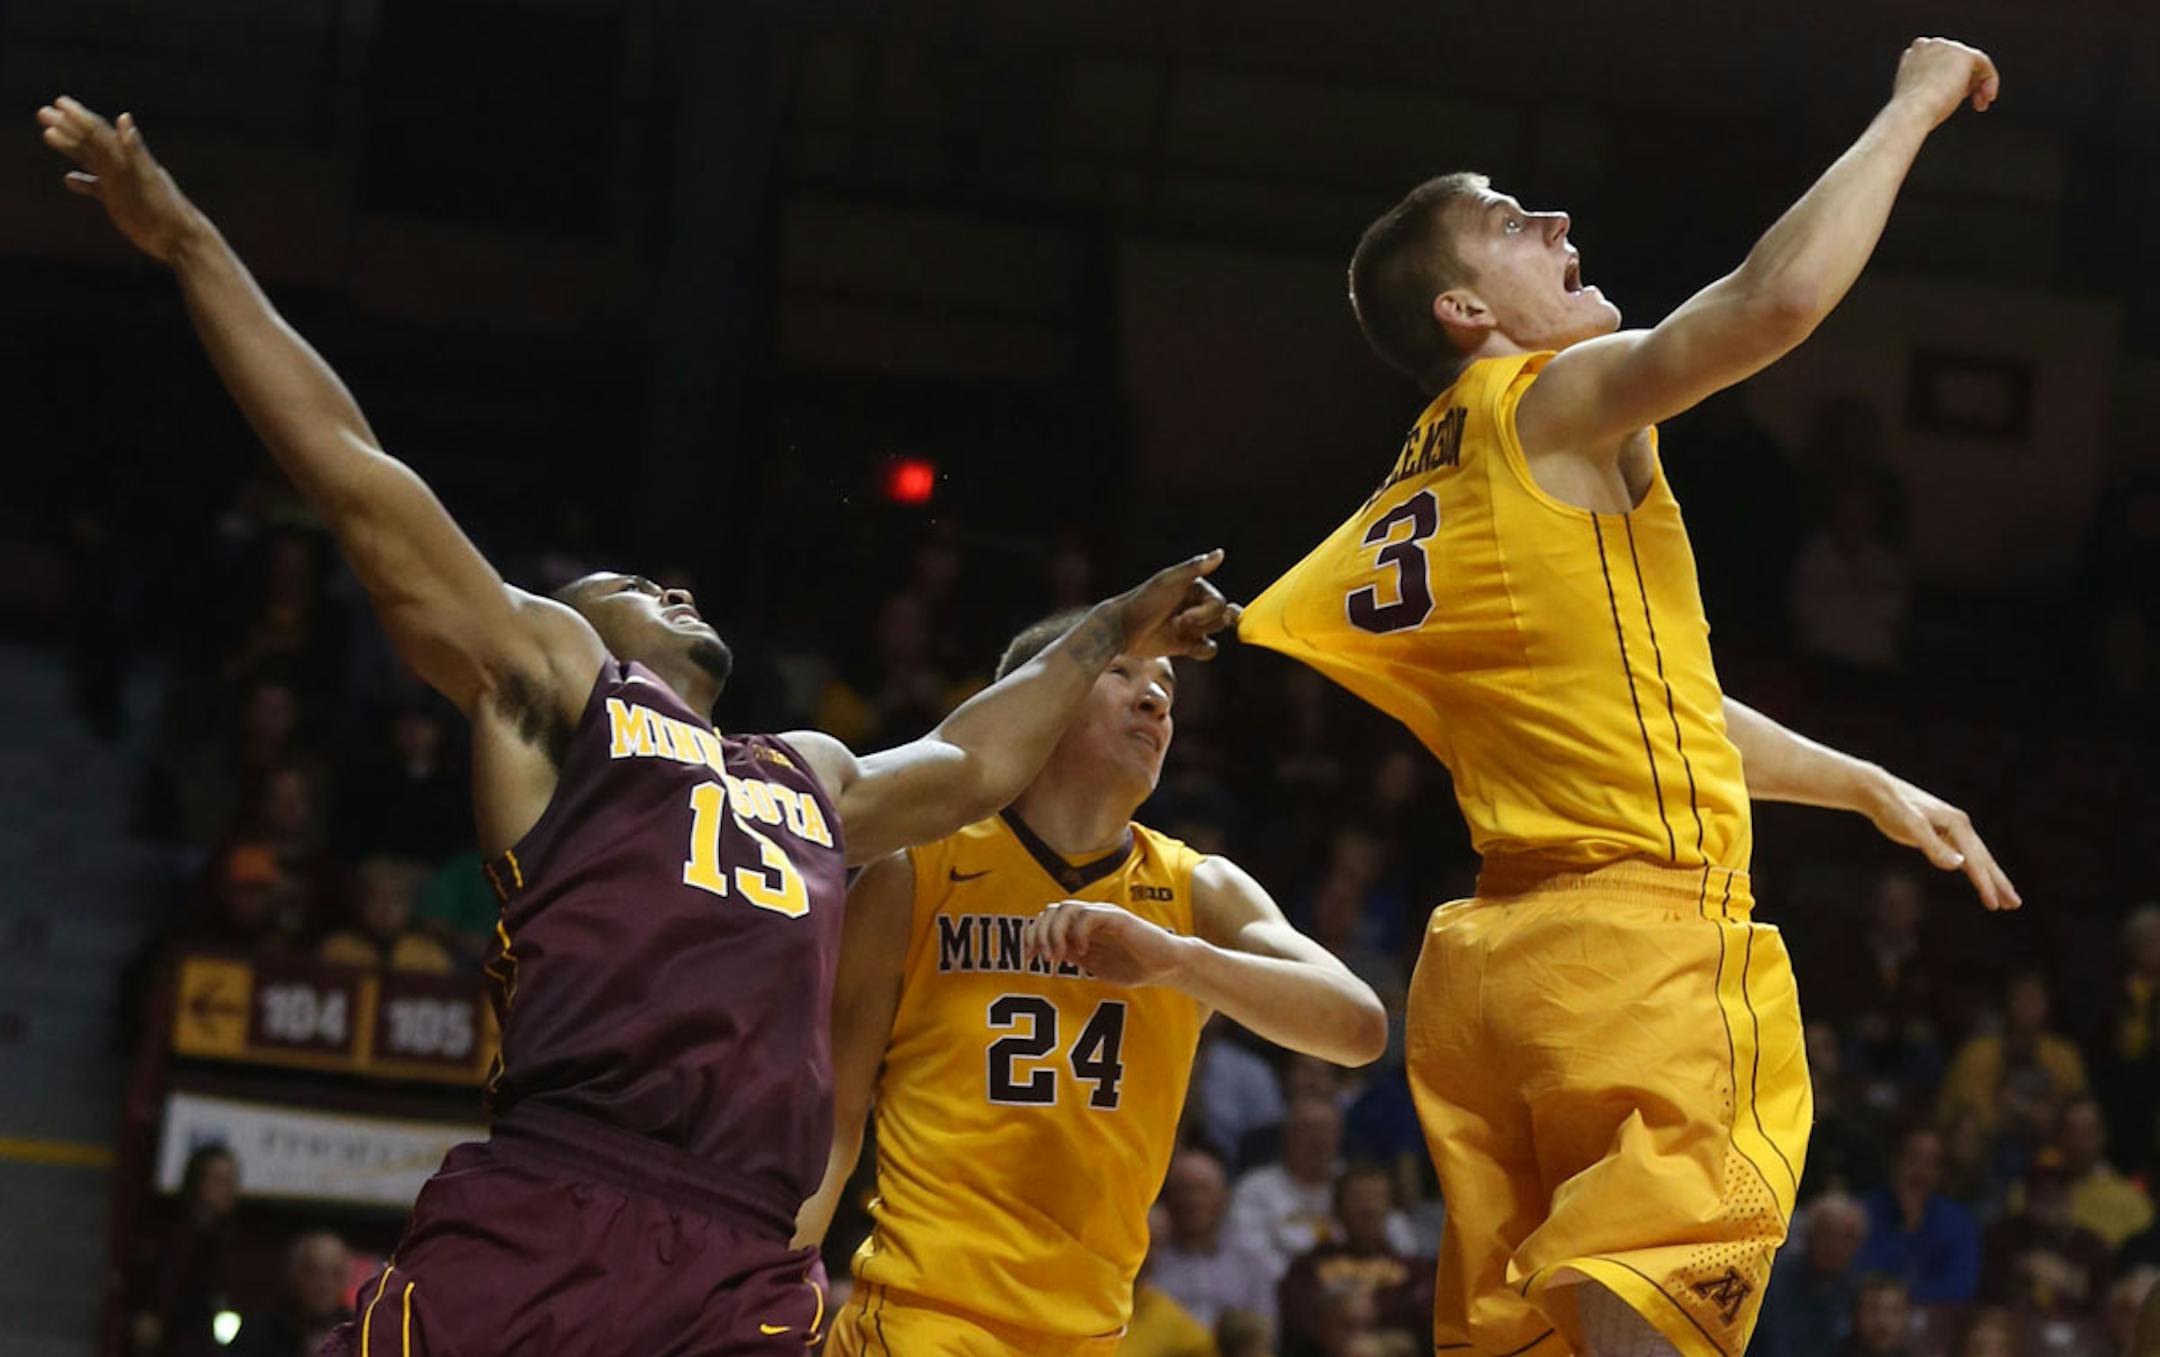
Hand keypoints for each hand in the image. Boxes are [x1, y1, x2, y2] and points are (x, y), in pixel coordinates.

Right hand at [37, 97, 200, 261]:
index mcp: (127, 158)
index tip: (58, 103)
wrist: (179, 238)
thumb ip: (135, 149)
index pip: (99, 131)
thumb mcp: (149, 177)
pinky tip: (68, 179)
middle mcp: (121, 166)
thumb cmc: (168, 207)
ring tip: (47, 134)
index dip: (79, 117)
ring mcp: (118, 182)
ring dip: (69, 146)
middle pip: (89, 141)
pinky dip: (82, 182)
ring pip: (89, 159)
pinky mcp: (117, 201)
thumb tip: (124, 118)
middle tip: (42, 113)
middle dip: (66, 126)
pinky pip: (95, 187)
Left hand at [1022, 899, 1193, 987]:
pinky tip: (1081, 952)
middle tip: (1042, 958)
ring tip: (1058, 956)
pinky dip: (1078, 932)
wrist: (1166, 966)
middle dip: (1039, 934)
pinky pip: (1088, 915)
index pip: (1047, 918)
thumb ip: (1074, 956)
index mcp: (1081, 927)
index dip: (1032, 935)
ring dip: (1054, 932)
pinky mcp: (1117, 917)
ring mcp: (1103, 914)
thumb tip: (1049, 954)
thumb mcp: (1095, 965)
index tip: (1028, 959)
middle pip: (1050, 910)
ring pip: (1065, 908)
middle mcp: (1089, 916)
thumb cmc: (1133, 965)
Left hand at [1108, 549, 1240, 661]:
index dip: (1206, 613)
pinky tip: (1184, 646)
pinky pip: (1209, 649)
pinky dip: (1201, 651)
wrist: (1121, 629)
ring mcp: (1193, 625)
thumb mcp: (1168, 582)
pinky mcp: (1187, 644)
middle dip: (1203, 623)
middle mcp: (1198, 604)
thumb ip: (1194, 568)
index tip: (1183, 618)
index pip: (1219, 604)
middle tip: (1178, 623)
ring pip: (1217, 632)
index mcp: (1197, 588)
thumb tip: (1220, 553)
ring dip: (1198, 635)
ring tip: (1174, 630)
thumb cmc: (1144, 602)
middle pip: (1222, 618)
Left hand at [1859, 765, 2020, 910]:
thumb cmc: (1893, 808)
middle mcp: (1960, 826)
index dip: (1984, 884)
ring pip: (1977, 858)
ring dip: (1992, 878)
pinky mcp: (1942, 833)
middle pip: (1985, 860)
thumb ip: (1934, 846)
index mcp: (1957, 825)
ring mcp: (1953, 829)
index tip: (1994, 905)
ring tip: (2006, 898)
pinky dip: (1975, 869)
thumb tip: (1959, 865)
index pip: (1975, 861)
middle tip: (2015, 904)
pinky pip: (1965, 855)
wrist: (1879, 791)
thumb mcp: (1911, 827)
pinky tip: (1979, 879)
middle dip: (1999, 883)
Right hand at [1890, 37, 1999, 128]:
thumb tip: (1947, 90)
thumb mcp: (1917, 96)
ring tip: (1980, 104)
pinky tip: (1988, 98)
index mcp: (1913, 54)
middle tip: (1973, 102)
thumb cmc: (1912, 112)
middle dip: (1968, 81)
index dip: (1950, 79)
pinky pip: (1984, 65)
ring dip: (1979, 84)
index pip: (1939, 61)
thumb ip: (1930, 86)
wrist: (1912, 110)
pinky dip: (1990, 81)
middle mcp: (1930, 45)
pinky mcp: (1964, 54)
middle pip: (1957, 60)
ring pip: (1972, 63)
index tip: (1956, 98)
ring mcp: (1947, 47)